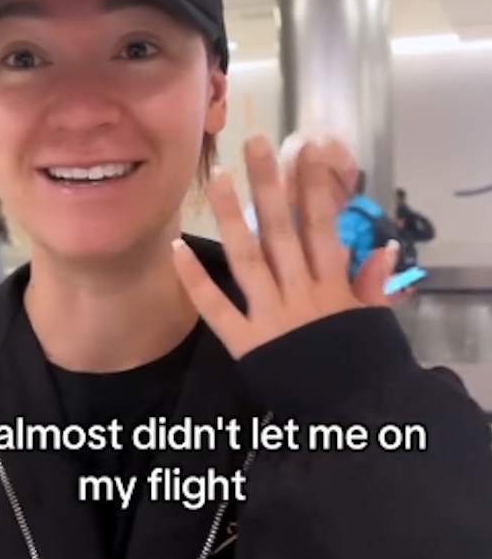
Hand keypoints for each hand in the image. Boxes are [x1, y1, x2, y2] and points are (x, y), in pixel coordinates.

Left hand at [173, 133, 387, 358]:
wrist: (351, 416)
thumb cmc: (359, 365)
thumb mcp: (373, 322)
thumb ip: (372, 283)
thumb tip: (382, 243)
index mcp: (334, 287)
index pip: (323, 226)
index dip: (314, 186)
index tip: (304, 148)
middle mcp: (302, 296)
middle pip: (283, 232)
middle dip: (269, 185)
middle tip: (254, 142)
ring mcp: (271, 318)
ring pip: (248, 260)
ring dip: (231, 218)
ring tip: (216, 179)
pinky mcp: (246, 344)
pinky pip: (215, 308)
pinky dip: (195, 280)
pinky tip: (176, 249)